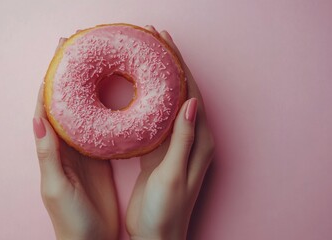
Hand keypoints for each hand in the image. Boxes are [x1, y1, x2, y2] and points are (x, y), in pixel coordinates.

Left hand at [33, 39, 118, 239]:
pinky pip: (102, 127)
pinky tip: (115, 96)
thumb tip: (37, 117)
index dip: (51, 81)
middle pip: (67, 103)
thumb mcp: (56, 186)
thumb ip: (48, 154)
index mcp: (52, 149)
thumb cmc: (70, 219)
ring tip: (98, 65)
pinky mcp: (101, 157)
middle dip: (71, 76)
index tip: (60, 55)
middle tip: (81, 50)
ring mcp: (84, 150)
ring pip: (84, 112)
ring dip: (88, 88)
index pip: (47, 108)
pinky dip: (106, 109)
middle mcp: (66, 146)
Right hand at [126, 26, 214, 239]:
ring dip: (159, 78)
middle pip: (182, 92)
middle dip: (170, 64)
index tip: (166, 43)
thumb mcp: (174, 174)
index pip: (191, 94)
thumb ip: (183, 140)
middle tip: (155, 39)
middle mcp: (191, 138)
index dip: (179, 66)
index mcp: (199, 142)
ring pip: (168, 102)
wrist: (156, 235)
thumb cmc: (166, 211)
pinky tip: (138, 88)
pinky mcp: (159, 151)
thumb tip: (192, 103)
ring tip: (146, 56)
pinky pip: (156, 117)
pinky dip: (148, 99)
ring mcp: (175, 143)